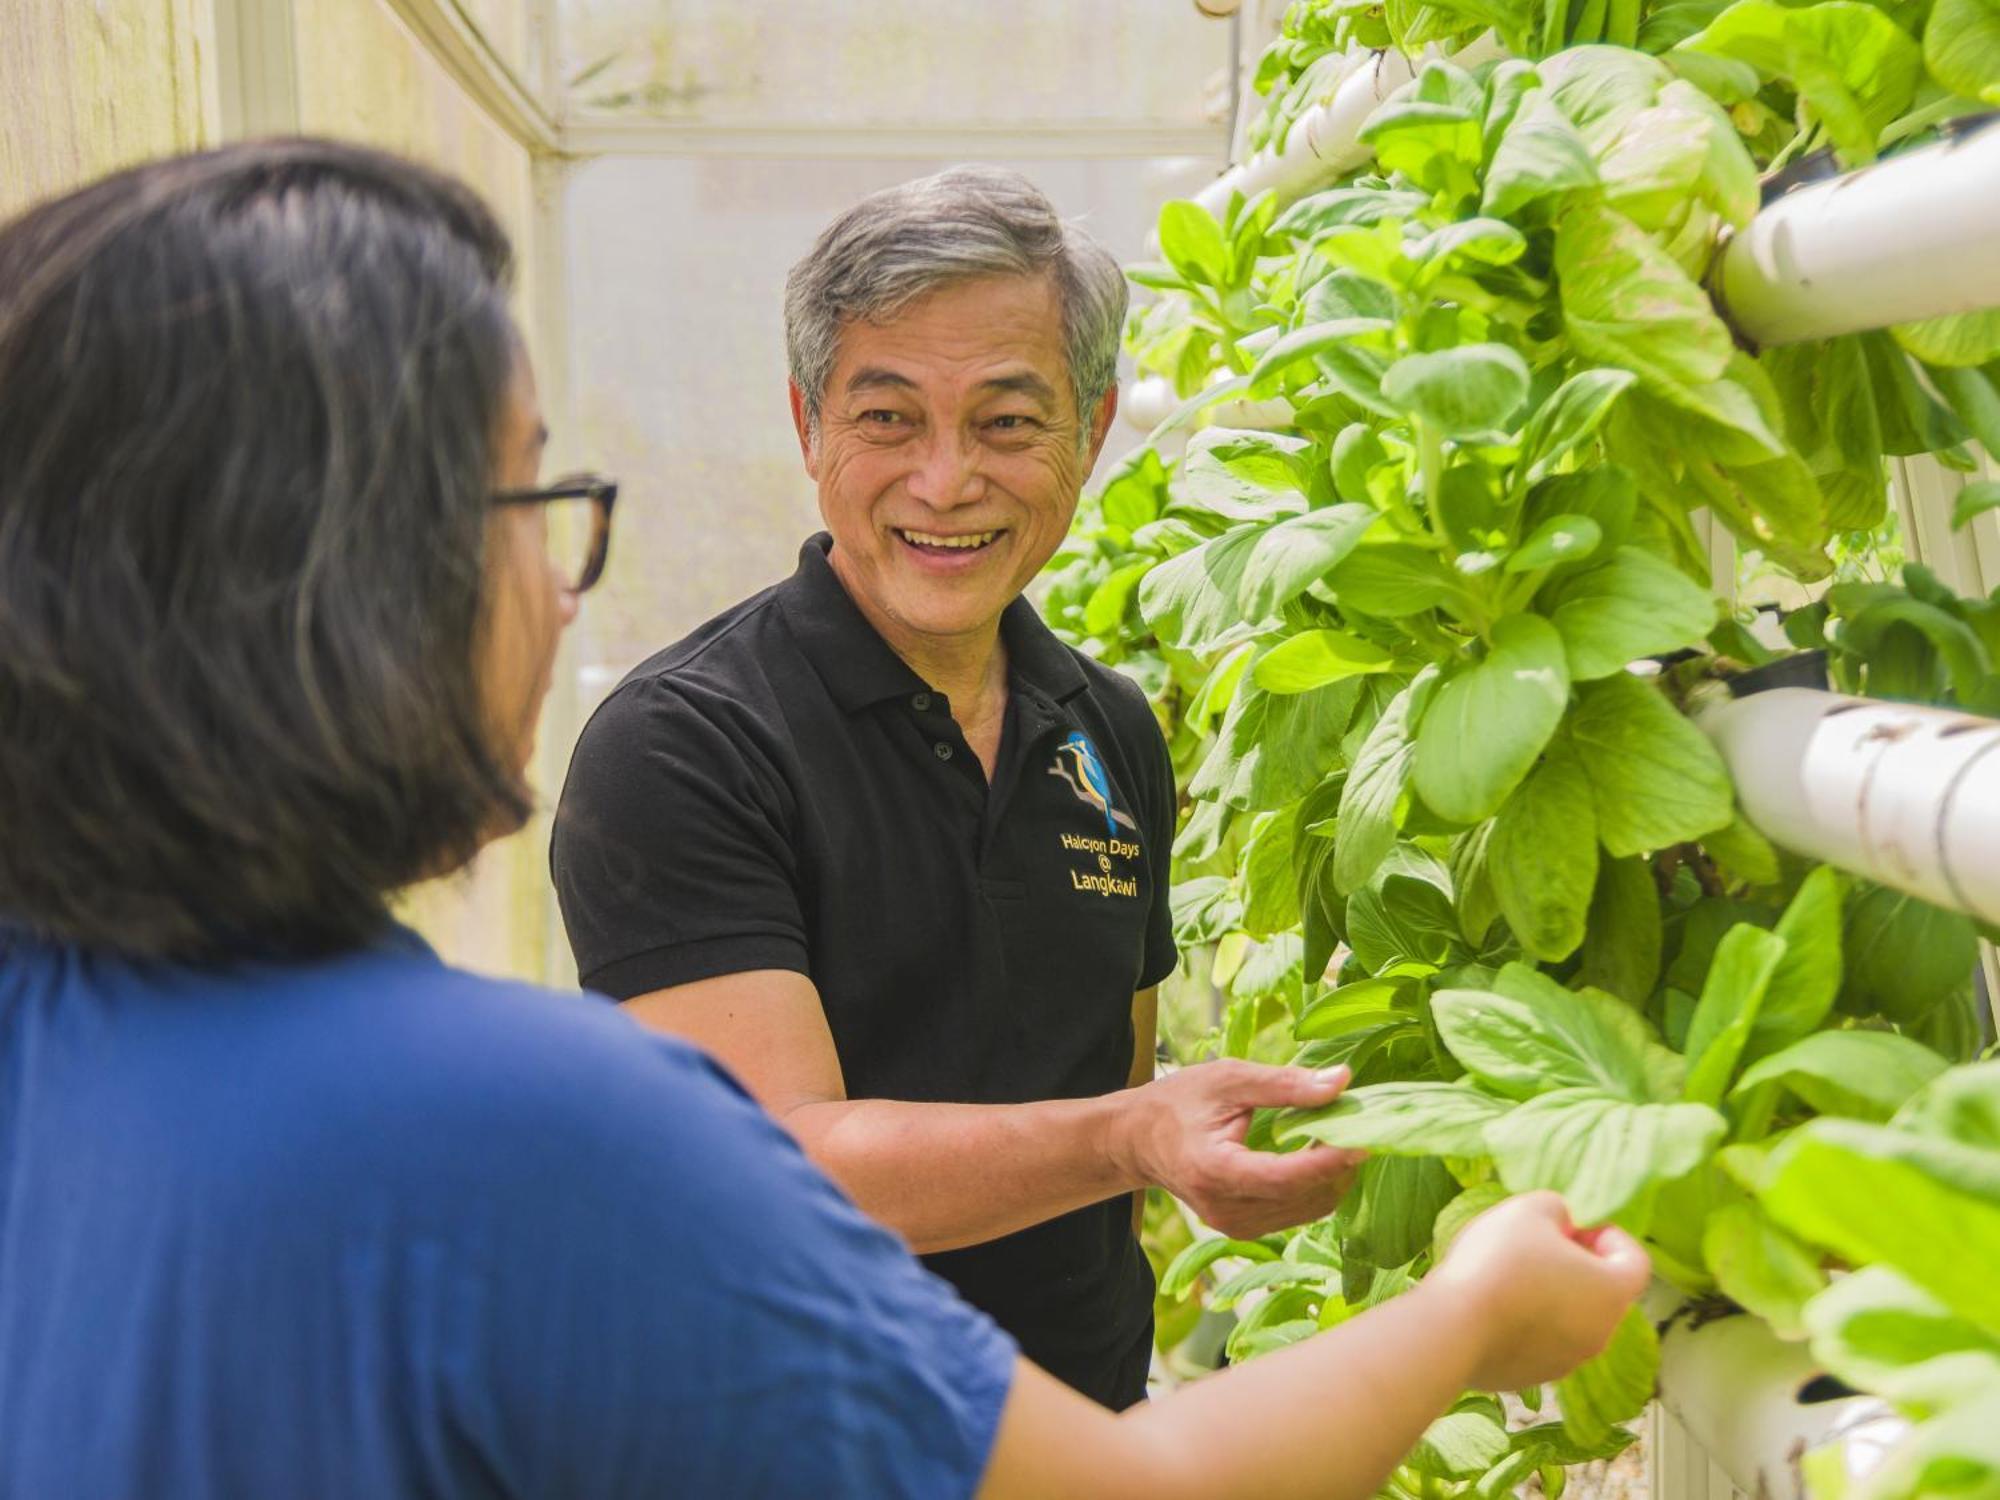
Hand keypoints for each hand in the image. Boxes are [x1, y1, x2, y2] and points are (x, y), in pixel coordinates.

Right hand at [1111, 1060, 1363, 1237]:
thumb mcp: (1227, 1079)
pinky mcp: (1245, 1229)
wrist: (1138, 1141)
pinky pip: (1298, 1211)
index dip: (1328, 1161)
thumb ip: (1284, 1084)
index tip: (1364, 1137)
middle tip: (1359, 1122)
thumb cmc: (1178, 1102)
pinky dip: (1318, 1184)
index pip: (1285, 1177)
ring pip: (1308, 1208)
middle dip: (1339, 1162)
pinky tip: (1320, 1152)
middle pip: (1303, 1196)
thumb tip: (1342, 1082)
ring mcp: (1235, 1227)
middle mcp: (1225, 1210)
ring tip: (1340, 1133)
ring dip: (1333, 1174)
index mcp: (1214, 1171)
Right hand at [1426, 1192, 1652, 1391]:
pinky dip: (1525, 1323)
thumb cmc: (1499, 1262)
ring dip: (1550, 1295)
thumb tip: (1562, 1223)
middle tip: (1536, 1245)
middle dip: (1576, 1265)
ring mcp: (1567, 1361)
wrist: (1451, 1328)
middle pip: (1602, 1292)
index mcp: (1612, 1292)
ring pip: (1570, 1319)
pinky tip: (1490, 1305)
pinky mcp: (1533, 1376)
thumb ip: (1559, 1208)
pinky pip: (1540, 1342)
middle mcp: (1601, 1334)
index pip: (1635, 1261)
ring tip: (1507, 1274)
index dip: (1607, 1235)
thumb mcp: (1531, 1208)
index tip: (1571, 1225)